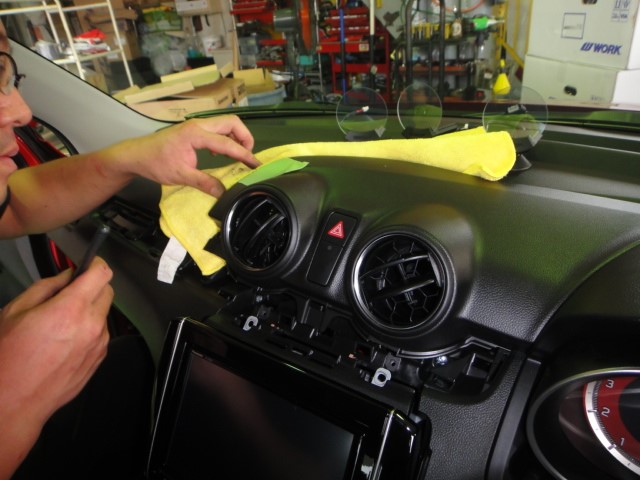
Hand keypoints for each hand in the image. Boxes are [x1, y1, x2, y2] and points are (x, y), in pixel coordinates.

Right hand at [0, 258, 111, 475]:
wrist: (13, 402)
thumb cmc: (9, 359)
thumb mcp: (17, 311)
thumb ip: (47, 287)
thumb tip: (67, 276)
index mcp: (71, 309)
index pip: (101, 274)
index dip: (96, 265)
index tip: (89, 264)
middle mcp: (92, 325)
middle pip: (107, 291)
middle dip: (92, 287)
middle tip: (69, 293)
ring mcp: (98, 344)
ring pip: (104, 313)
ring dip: (90, 310)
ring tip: (60, 324)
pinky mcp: (99, 358)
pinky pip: (101, 334)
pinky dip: (89, 330)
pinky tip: (64, 341)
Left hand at [106, 115, 259, 196]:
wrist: (136, 155)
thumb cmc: (155, 163)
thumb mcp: (180, 176)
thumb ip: (204, 183)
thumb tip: (223, 192)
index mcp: (195, 134)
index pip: (227, 143)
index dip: (244, 154)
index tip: (255, 165)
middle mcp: (198, 125)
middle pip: (231, 123)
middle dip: (245, 137)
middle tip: (249, 156)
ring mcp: (196, 125)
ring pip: (225, 123)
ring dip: (236, 136)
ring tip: (239, 154)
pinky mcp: (193, 129)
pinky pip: (217, 128)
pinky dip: (226, 137)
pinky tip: (220, 152)